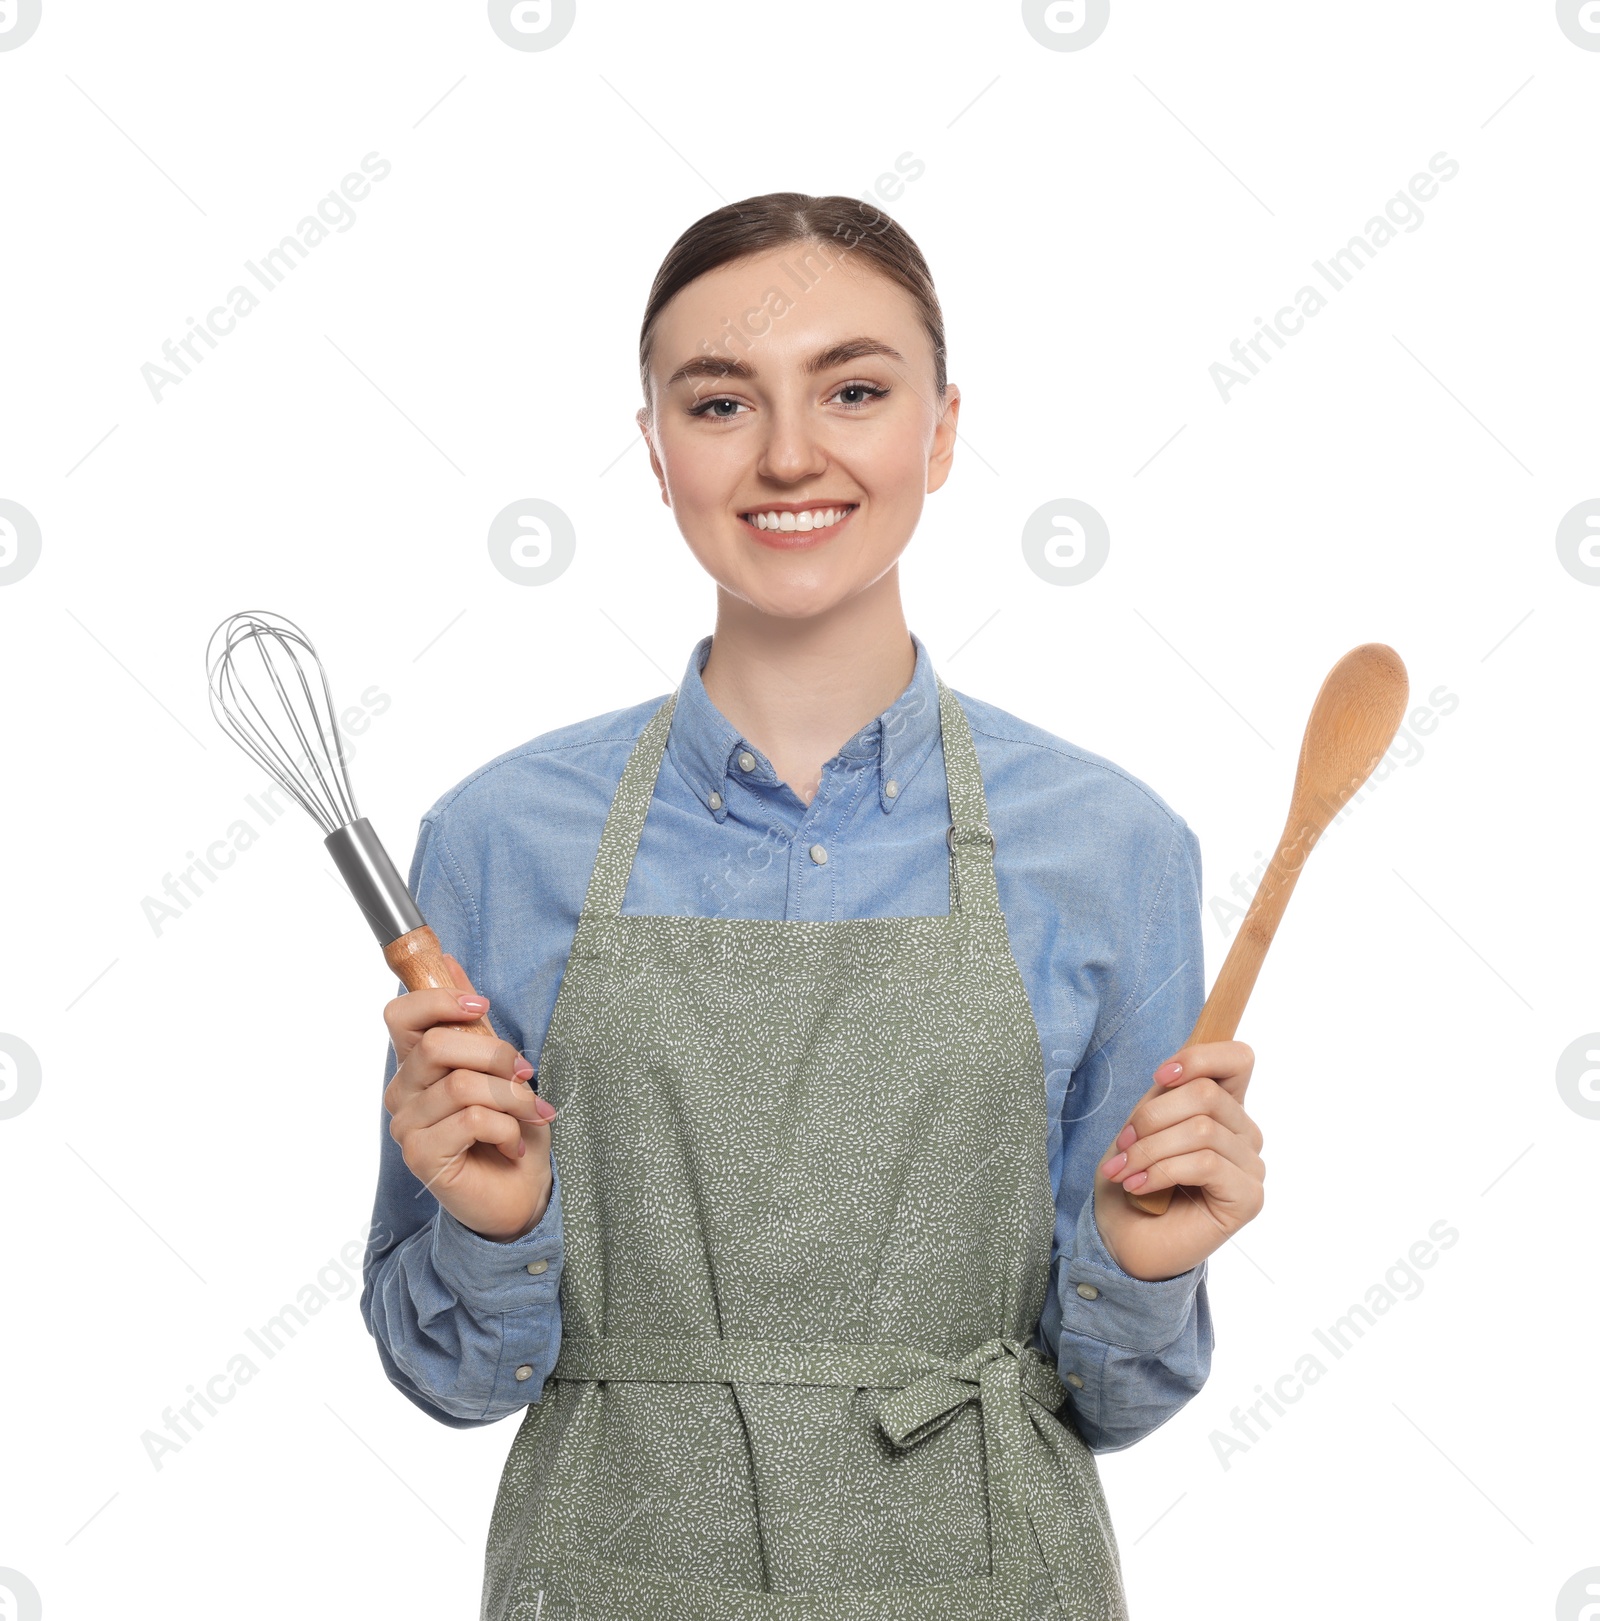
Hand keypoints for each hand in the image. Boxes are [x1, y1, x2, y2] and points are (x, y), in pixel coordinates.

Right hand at [383, 953, 557, 1242]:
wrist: (521, 1191)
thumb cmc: (509, 1127)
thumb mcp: (498, 1065)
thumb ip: (470, 1020)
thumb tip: (448, 961)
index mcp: (416, 1064)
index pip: (401, 1015)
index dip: (439, 1000)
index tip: (481, 1007)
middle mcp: (402, 1093)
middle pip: (438, 1045)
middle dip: (496, 1055)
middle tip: (525, 1076)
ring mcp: (407, 1127)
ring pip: (463, 1084)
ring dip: (511, 1098)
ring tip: (527, 1116)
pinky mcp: (421, 1157)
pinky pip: (472, 1120)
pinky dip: (506, 1128)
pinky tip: (511, 1145)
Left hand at [1090, 1040, 1264, 1280]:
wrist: (1123, 1239)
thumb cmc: (1132, 1179)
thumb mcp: (1142, 1125)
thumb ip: (1165, 1096)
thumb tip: (1173, 1075)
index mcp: (1223, 1107)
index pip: (1238, 1059)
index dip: (1199, 1057)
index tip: (1161, 1077)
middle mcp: (1244, 1133)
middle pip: (1206, 1094)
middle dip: (1151, 1117)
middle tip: (1122, 1147)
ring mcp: (1250, 1166)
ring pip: (1201, 1130)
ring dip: (1149, 1150)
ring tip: (1124, 1171)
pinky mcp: (1249, 1198)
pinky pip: (1205, 1164)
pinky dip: (1162, 1171)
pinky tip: (1139, 1188)